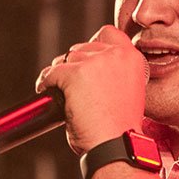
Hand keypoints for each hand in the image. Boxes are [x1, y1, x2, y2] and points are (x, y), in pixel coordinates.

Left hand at [37, 25, 147, 155]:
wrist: (116, 145)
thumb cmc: (121, 130)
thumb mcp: (128, 92)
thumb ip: (114, 74)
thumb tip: (89, 70)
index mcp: (133, 59)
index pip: (108, 33)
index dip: (94, 44)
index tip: (87, 60)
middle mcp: (115, 55)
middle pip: (83, 47)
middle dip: (75, 65)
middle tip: (74, 87)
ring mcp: (94, 63)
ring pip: (65, 59)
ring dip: (61, 75)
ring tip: (64, 93)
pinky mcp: (74, 74)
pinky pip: (51, 73)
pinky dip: (46, 83)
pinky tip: (48, 93)